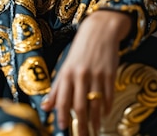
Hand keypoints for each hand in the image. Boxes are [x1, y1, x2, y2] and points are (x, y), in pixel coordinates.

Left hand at [41, 11, 130, 135]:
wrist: (99, 31)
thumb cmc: (80, 51)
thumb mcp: (65, 67)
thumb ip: (56, 88)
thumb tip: (46, 107)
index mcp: (67, 73)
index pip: (62, 100)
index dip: (62, 116)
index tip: (62, 128)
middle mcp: (80, 75)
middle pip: (79, 106)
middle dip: (80, 125)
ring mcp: (96, 75)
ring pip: (95, 105)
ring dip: (94, 121)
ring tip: (93, 130)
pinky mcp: (110, 74)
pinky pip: (108, 97)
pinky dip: (106, 109)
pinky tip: (103, 115)